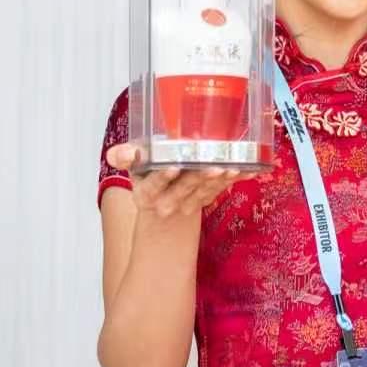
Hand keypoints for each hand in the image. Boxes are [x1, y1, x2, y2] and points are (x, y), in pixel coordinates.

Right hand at [106, 144, 262, 221]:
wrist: (162, 213)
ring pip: (204, 191)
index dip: (163, 177)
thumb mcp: (134, 171)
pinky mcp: (205, 200)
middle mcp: (167, 201)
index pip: (153, 185)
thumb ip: (127, 157)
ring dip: (219, 180)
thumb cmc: (149, 182)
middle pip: (184, 188)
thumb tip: (119, 153)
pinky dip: (233, 180)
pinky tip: (246, 171)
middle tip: (213, 165)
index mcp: (147, 192)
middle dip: (199, 177)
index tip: (173, 166)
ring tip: (230, 167)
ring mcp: (188, 203)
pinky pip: (219, 191)